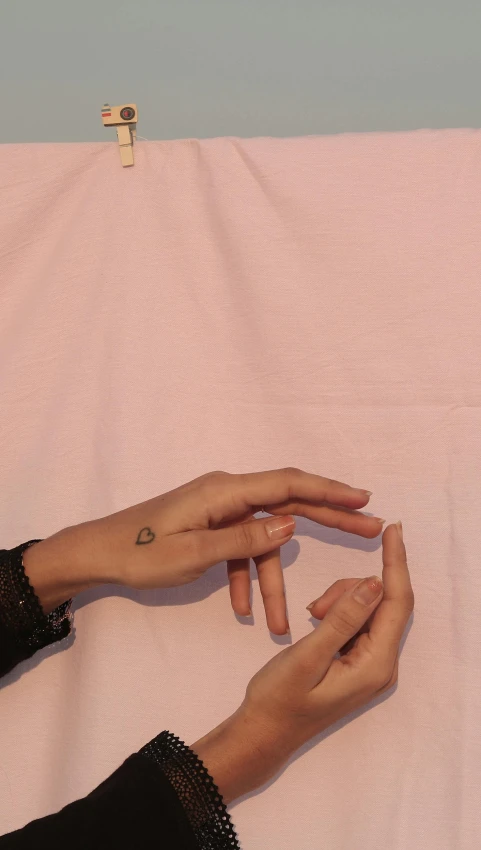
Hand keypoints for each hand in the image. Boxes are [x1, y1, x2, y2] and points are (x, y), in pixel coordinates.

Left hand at [33, 468, 381, 632]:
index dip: (329, 490)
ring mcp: (220, 511)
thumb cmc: (139, 552)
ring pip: (263, 540)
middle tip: (371, 529)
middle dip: (330, 518)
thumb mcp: (193, 553)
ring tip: (290, 620)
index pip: (288, 485)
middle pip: (289, 503)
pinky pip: (240, 551)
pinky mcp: (211, 527)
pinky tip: (244, 613)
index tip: (363, 499)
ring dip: (274, 580)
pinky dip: (244, 579)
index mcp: (226, 491)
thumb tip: (292, 525)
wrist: (98, 553)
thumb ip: (244, 541)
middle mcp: (228, 494)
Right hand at [192, 522, 412, 802]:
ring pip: (367, 608)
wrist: (263, 732)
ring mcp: (371, 664)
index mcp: (375, 665)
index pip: (397, 603)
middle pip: (383, 602)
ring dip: (340, 601)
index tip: (393, 529)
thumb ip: (343, 619)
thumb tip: (375, 583)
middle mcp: (382, 664)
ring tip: (311, 617)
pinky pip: (357, 620)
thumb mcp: (308, 655)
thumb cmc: (280, 699)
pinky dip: (338, 612)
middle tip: (315, 606)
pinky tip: (316, 622)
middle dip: (351, 589)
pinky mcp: (357, 661)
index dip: (396, 563)